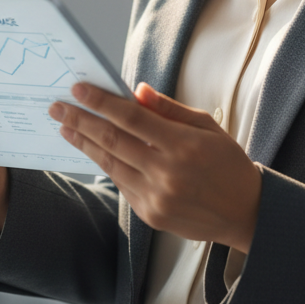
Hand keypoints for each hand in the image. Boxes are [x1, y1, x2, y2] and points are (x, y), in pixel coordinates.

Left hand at [49, 82, 261, 252]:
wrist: (246, 212)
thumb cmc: (228, 163)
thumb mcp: (207, 126)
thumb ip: (169, 109)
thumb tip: (136, 91)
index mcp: (183, 145)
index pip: (132, 118)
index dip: (102, 102)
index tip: (79, 89)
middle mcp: (166, 173)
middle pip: (113, 141)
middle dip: (81, 120)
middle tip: (58, 107)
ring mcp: (156, 197)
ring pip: (110, 164)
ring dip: (84, 143)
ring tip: (65, 127)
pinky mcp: (150, 214)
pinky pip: (121, 183)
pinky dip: (104, 164)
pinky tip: (91, 150)